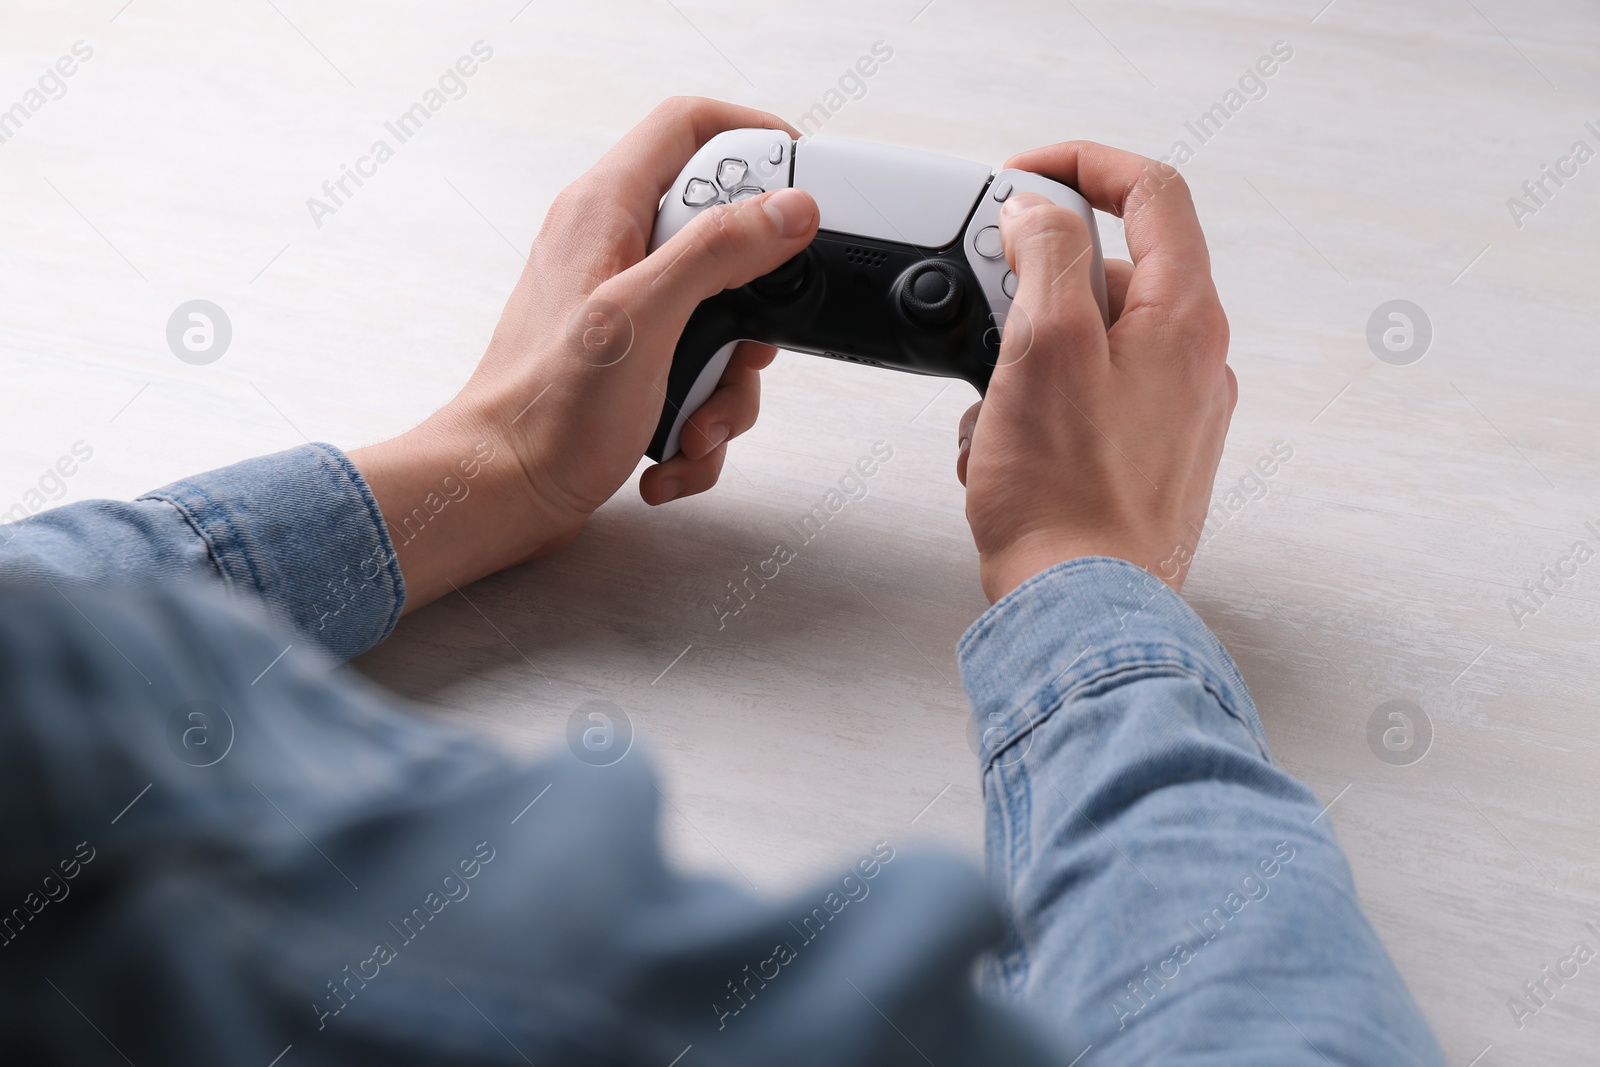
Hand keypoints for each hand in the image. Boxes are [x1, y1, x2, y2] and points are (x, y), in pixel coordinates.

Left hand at [350, 98, 819, 611]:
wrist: (502, 493)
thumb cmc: (545, 412)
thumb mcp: (644, 317)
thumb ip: (718, 251)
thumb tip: (789, 208)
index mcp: (605, 212)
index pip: (689, 126)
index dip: (754, 136)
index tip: (801, 182)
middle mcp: (614, 251)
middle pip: (724, 240)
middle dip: (752, 310)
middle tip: (744, 347)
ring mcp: (624, 310)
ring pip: (722, 323)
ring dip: (728, 387)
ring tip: (696, 423)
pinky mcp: (632, 364)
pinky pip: (699, 376)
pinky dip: (701, 422)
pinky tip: (674, 450)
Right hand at [955, 143, 1235, 600]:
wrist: (1082, 607)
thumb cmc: (1067, 497)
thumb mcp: (1046, 347)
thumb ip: (1048, 257)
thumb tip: (1040, 212)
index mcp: (1185, 316)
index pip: (1152, 191)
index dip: (1082, 164)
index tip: (1023, 178)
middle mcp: (1195, 359)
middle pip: (1110, 269)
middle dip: (1034, 283)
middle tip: (985, 308)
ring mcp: (1175, 410)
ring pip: (1088, 340)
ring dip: (1024, 356)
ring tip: (991, 407)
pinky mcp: (1145, 455)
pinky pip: (1084, 397)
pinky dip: (1036, 405)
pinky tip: (1004, 446)